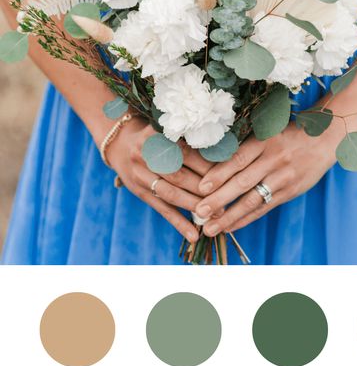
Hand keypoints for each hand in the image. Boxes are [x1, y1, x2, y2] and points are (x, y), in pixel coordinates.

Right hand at [105, 116, 215, 242]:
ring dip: (194, 206)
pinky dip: (179, 223)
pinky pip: (161, 210)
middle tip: (226, 196)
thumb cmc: (156, 135)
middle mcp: (145, 155)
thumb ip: (189, 138)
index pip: (186, 152)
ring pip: (171, 194)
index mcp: (156, 135)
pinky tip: (193, 235)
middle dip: (204, 188)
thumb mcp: (167, 130)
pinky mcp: (140, 192)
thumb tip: (225, 153)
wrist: (120, 143)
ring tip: (216, 215)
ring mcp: (140, 175)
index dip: (207, 164)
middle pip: (178, 174)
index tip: (228, 173)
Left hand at [194, 122, 337, 235]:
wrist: (324, 140)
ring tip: (210, 227)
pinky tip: (230, 227)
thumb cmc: (288, 134)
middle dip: (219, 199)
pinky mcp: (290, 191)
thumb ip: (246, 145)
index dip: (219, 173)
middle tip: (199, 212)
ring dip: (229, 216)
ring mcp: (283, 177)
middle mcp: (274, 159)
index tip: (201, 186)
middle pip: (243, 182)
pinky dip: (246, 219)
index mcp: (265, 140)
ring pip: (252, 200)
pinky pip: (265, 208)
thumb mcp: (268, 131)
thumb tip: (211, 158)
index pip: (238, 159)